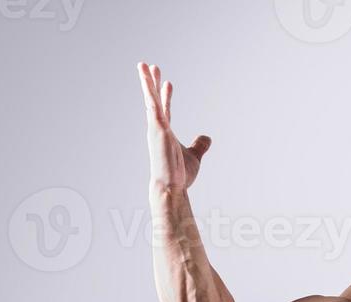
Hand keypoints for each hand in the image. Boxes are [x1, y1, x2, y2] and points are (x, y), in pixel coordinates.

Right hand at [137, 61, 210, 191]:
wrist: (171, 187)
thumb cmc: (180, 175)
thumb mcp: (195, 156)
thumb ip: (199, 145)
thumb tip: (207, 137)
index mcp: (165, 133)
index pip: (165, 110)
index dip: (165, 96)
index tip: (168, 82)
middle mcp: (158, 128)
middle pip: (154, 100)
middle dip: (152, 83)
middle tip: (150, 65)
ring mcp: (156, 128)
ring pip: (150, 100)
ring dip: (147, 82)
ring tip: (143, 65)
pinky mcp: (157, 129)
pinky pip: (153, 107)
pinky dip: (151, 94)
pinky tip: (149, 81)